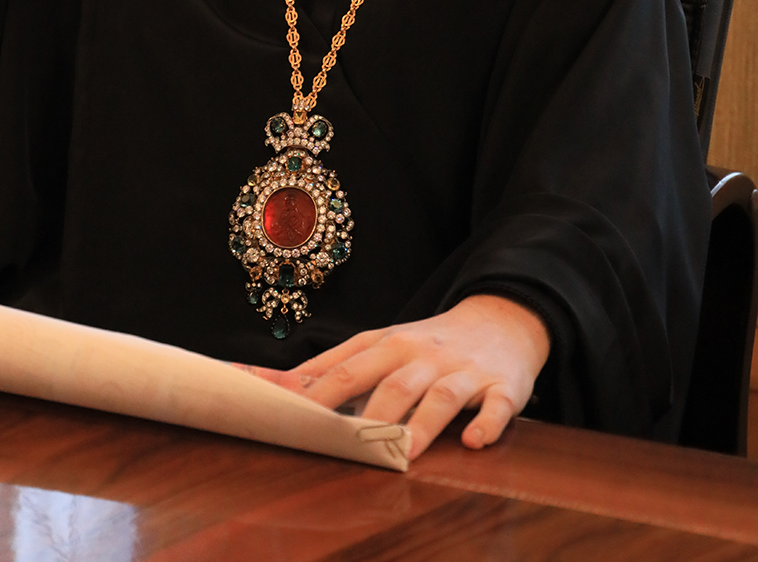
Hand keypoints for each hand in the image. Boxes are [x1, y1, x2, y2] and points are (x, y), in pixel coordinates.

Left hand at [250, 294, 549, 457]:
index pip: (346, 368)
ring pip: (440, 397)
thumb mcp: (380, 345)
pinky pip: (497, 405)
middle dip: (368, 414)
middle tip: (343, 445)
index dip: (317, 394)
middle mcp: (422, 355)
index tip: (288, 417)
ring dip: (423, 424)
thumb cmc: (426, 344)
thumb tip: (271, 384)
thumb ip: (333, 367)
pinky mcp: (502, 386)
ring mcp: (463, 371)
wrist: (501, 319)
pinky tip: (476, 441)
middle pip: (391, 383)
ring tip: (405, 453)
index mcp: (388, 345)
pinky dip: (488, 423)